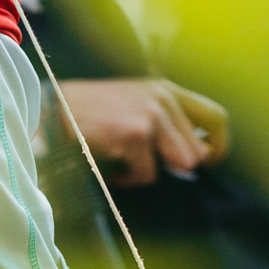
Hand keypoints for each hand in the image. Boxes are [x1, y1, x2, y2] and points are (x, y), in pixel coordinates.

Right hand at [59, 77, 230, 186]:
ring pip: (178, 164)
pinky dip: (129, 179)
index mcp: (165, 89)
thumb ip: (166, 122)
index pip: (217, 117)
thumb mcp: (133, 104)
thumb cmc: (90, 113)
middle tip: (144, 164)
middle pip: (197, 151)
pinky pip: (147, 175)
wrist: (50, 111)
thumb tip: (198, 157)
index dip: (218, 147)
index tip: (205, 164)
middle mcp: (163, 97)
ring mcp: (151, 114)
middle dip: (174, 167)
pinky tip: (110, 167)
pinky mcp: (135, 134)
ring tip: (124, 163)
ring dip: (151, 171)